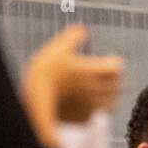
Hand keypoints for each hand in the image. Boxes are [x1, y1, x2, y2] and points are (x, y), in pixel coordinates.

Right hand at [22, 25, 122, 147]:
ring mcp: (89, 106)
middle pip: (117, 85)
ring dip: (109, 95)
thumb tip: (83, 28)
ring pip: (111, 102)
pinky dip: (96, 109)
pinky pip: (97, 115)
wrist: (31, 101)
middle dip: (114, 78)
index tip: (108, 59)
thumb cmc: (43, 74)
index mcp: (91, 71)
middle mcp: (94, 90)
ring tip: (101, 89)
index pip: (117, 67)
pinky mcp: (81, 119)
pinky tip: (87, 103)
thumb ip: (73, 36)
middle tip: (106, 74)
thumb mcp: (57, 48)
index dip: (113, 61)